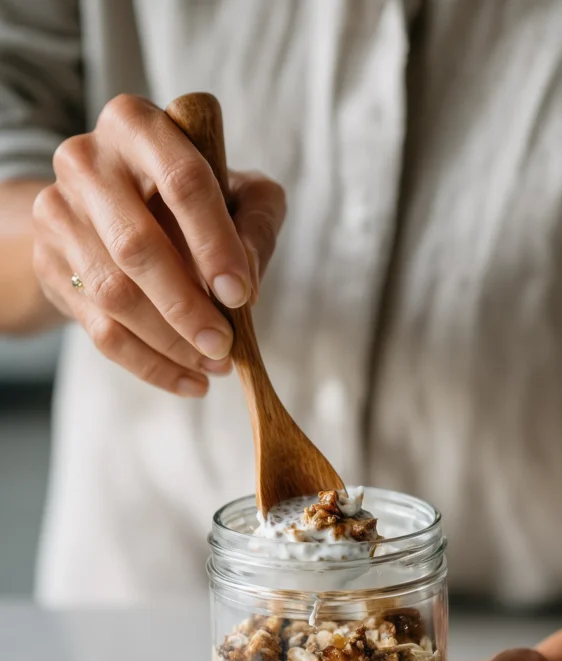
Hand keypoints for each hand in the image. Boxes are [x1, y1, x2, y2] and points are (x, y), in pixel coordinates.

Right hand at [32, 94, 285, 395]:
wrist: (112, 210)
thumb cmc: (189, 199)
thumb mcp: (238, 192)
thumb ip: (256, 222)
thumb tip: (246, 286)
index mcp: (137, 125)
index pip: (182, 183)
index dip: (216, 244)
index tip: (242, 296)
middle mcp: (86, 161)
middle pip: (138, 246)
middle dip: (188, 306)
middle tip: (225, 344)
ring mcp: (59, 213)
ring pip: (115, 295)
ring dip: (170, 342)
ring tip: (214, 365)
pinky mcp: (51, 265)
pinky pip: (101, 330)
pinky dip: (151, 364)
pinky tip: (189, 381)